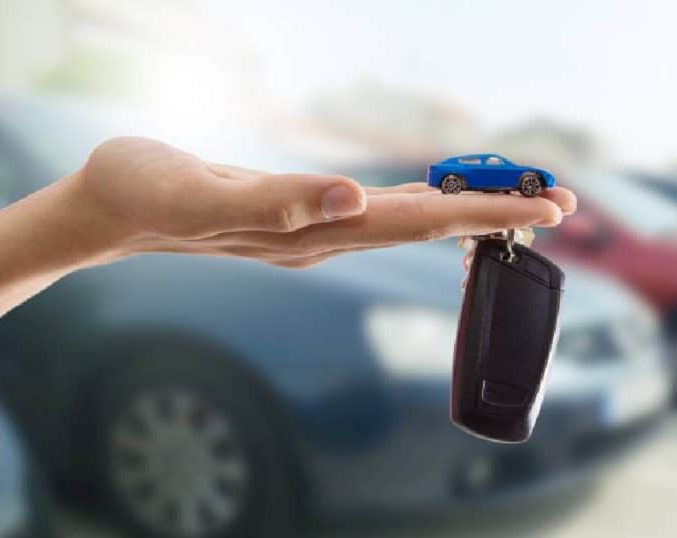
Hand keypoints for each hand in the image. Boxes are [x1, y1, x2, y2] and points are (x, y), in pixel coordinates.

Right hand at [73, 137, 576, 267]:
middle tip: (563, 202)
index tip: (547, 207)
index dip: (485, 214)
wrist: (113, 206)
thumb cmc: (148, 192)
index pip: (419, 223)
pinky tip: (441, 199)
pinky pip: (380, 210)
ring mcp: (316, 228)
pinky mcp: (303, 214)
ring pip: (410, 220)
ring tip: (520, 201)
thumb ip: (277, 201)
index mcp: (312, 231)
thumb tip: (351, 200)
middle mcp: (325, 235)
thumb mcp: (204, 193)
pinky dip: (424, 202)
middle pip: (430, 227)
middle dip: (498, 215)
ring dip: (467, 210)